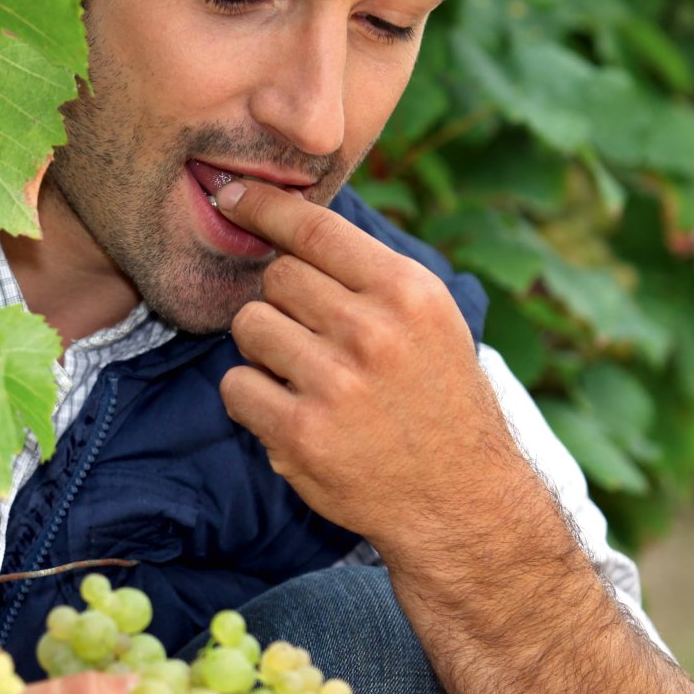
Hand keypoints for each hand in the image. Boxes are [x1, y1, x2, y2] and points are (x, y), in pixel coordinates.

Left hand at [212, 179, 537, 559]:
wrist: (459, 499)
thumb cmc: (437, 401)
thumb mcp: (429, 321)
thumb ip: (369, 273)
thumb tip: (291, 216)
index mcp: (408, 293)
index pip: (315, 229)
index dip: (267, 207)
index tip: (235, 194)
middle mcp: (372, 331)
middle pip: (276, 278)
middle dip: (284, 303)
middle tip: (316, 340)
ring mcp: (333, 384)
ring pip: (249, 326)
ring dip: (265, 349)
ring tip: (306, 377)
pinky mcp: (300, 434)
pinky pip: (236, 386)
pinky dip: (252, 398)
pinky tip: (290, 412)